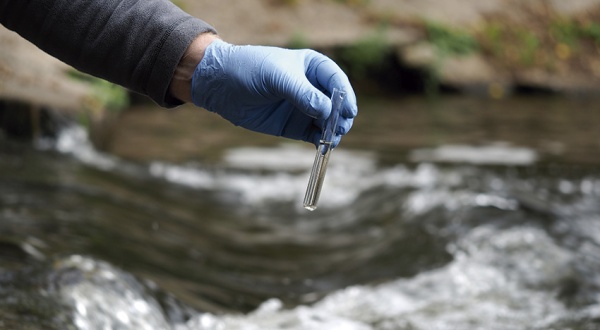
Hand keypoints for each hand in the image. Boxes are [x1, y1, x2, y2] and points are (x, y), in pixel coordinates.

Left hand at [190, 39, 356, 146]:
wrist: (221, 86)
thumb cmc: (249, 70)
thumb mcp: (277, 77)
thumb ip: (302, 93)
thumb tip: (327, 111)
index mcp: (312, 67)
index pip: (336, 80)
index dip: (345, 96)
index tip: (348, 111)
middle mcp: (312, 87)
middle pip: (336, 104)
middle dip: (341, 116)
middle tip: (340, 128)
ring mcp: (304, 108)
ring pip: (328, 122)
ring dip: (333, 131)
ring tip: (331, 139)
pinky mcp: (294, 126)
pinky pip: (314, 135)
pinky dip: (321, 141)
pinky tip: (322, 146)